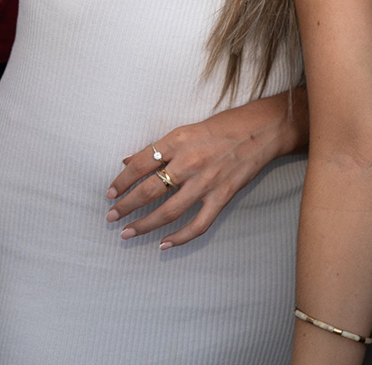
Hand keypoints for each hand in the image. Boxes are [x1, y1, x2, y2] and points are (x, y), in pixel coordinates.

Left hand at [106, 91, 306, 249]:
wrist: (261, 130)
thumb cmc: (223, 126)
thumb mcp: (186, 129)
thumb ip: (159, 148)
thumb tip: (129, 160)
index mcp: (177, 140)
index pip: (141, 163)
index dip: (122, 180)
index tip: (109, 192)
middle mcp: (189, 161)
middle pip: (150, 190)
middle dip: (126, 206)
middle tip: (110, 217)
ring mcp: (206, 182)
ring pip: (168, 211)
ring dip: (144, 225)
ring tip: (127, 233)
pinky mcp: (222, 197)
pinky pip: (197, 225)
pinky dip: (179, 238)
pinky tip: (164, 244)